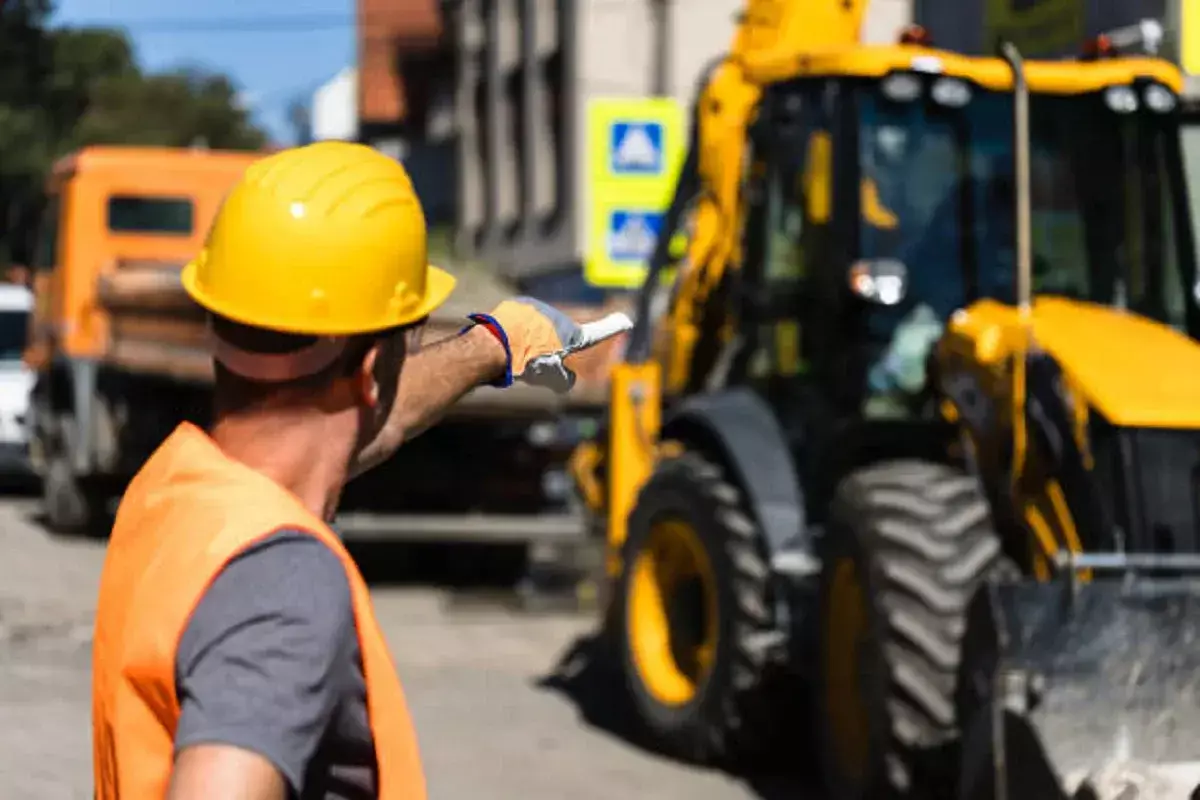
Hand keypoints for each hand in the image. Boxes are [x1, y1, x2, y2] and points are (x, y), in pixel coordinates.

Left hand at [468, 298, 629, 392]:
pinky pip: (519, 322)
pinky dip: (514, 332)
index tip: (627, 320)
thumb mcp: (551, 380)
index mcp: (571, 334)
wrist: (494, 344)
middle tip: (531, 364)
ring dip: (529, 340)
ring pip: (536, 329)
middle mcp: (558, 317)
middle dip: (547, 348)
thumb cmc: (526, 363)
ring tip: (514, 355)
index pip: (598, 332)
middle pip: (556, 337)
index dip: (613, 328)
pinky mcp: (516, 305)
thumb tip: (568, 379)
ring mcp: (536, 309)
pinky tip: (504, 343)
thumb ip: (565, 380)